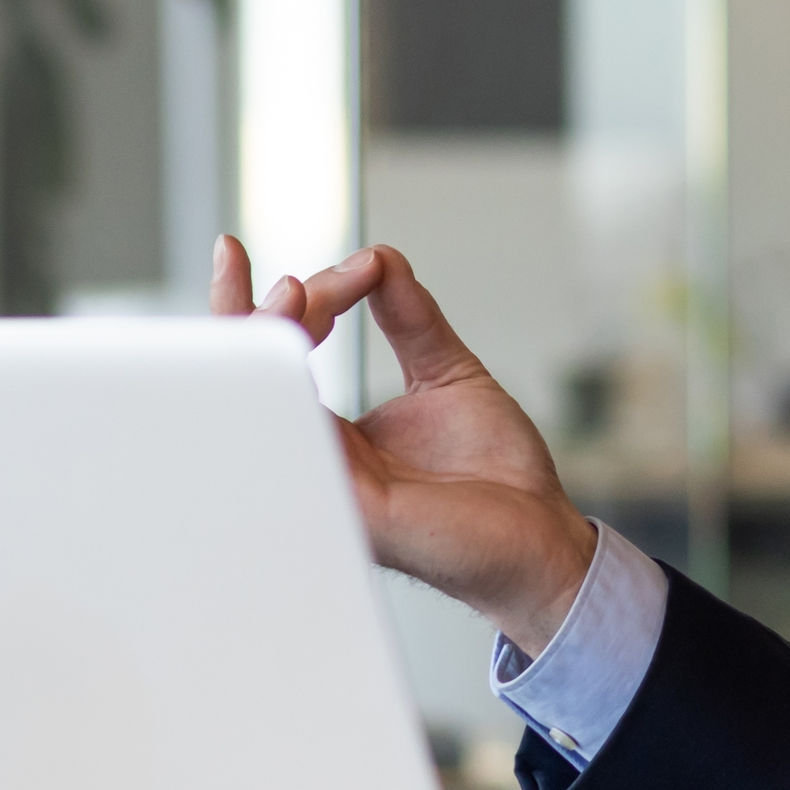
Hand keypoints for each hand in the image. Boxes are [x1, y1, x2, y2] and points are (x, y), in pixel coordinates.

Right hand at [213, 235, 596, 658]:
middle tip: (298, 279)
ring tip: (302, 291)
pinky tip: (296, 339)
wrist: (541, 536)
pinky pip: (296, 442)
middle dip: (253, 315)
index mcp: (333, 434)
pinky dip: (289, 386)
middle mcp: (319, 458)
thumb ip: (410, 319)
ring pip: (261, 405)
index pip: (272, 365)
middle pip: (248, 382)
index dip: (258, 305)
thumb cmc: (498, 478)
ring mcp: (328, 481)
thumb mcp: (449, 374)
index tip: (248, 253)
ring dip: (271, 337)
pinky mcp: (349, 501)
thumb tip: (380, 259)